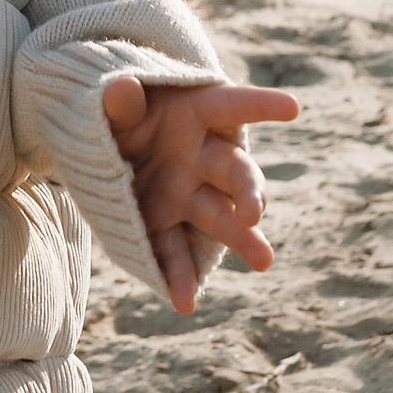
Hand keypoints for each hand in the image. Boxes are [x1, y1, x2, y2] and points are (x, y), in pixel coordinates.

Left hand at [100, 74, 300, 315]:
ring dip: (240, 240)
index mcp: (196, 113)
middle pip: (236, 173)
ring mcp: (185, 192)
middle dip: (249, 192)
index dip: (262, 105)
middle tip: (255, 212)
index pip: (234, 105)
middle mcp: (202, 156)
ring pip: (219, 217)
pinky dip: (179, 277)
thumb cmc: (120, 108)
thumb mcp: (114, 98)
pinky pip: (174, 252)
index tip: (292, 107)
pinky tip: (184, 301)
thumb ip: (119, 99)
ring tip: (264, 260)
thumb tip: (121, 91)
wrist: (100, 136)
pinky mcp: (162, 223)